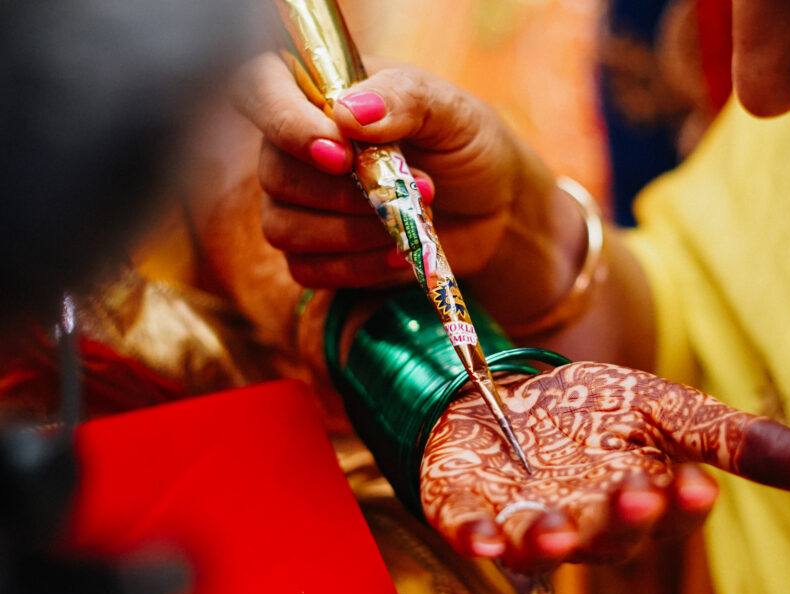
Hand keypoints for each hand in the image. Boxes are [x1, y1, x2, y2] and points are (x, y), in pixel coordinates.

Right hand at [231, 52, 538, 289]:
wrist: (493, 207)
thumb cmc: (466, 145)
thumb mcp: (450, 110)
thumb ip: (403, 99)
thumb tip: (348, 114)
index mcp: (318, 92)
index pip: (258, 89)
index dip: (286, 125)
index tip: (342, 155)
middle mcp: (294, 146)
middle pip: (274, 174)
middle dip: (346, 194)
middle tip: (417, 190)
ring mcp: (299, 203)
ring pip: (284, 228)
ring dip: (353, 234)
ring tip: (411, 224)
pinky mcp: (316, 253)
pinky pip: (307, 270)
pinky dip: (357, 268)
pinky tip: (398, 254)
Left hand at [421, 362, 789, 572]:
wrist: (511, 395)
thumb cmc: (597, 411)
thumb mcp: (669, 411)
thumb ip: (740, 443)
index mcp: (640, 503)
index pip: (669, 515)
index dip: (681, 505)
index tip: (694, 486)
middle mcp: (585, 523)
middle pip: (608, 536)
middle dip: (622, 520)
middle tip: (637, 495)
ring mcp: (523, 520)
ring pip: (541, 545)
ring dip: (549, 543)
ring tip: (558, 532)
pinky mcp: (468, 508)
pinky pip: (471, 530)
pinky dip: (474, 536)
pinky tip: (478, 538)